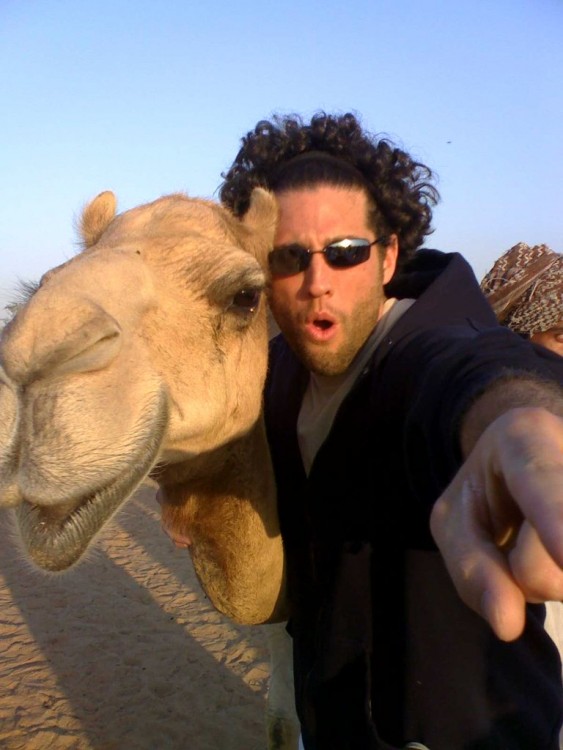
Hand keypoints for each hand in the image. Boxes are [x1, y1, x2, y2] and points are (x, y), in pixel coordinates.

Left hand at [430, 407, 562, 640]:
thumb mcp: (454, 521)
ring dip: (552, 579)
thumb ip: (472, 567)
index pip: (540, 476)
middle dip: (529, 572)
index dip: (555, 515)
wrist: (526, 461)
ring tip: (541, 545)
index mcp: (525, 434)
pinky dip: (562, 577)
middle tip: (516, 540)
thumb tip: (507, 624)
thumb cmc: (484, 491)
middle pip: (558, 547)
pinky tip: (557, 548)